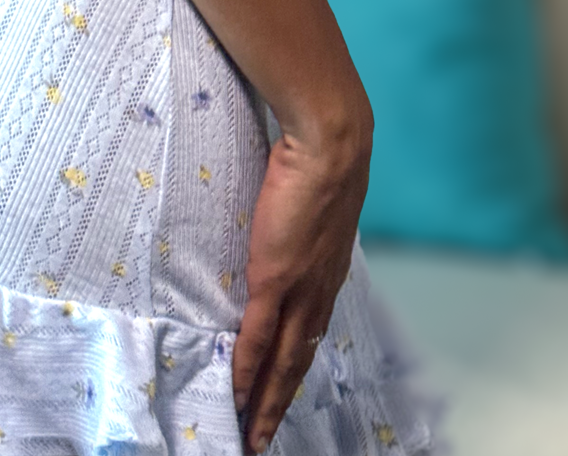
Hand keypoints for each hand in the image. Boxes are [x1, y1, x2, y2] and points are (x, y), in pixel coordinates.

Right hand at [231, 119, 370, 451]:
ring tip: (250, 432)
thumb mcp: (315, 199)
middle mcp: (319, 289)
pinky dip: (247, 369)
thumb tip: (287, 221)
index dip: (295, 365)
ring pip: (282, 359)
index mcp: (329, 272)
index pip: (310, 331)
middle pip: (298, 359)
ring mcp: (299, 287)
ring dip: (265, 399)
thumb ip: (302, 221)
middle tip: (262, 435)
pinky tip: (236, 393)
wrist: (331, 140)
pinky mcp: (276, 277)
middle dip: (279, 400)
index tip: (282, 391)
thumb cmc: (321, 154)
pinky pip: (258, 336)